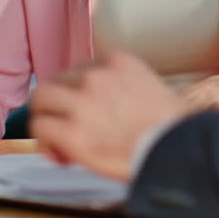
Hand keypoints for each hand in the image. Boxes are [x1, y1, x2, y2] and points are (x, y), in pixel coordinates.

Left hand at [30, 52, 191, 182]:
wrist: (178, 147)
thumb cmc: (172, 126)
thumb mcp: (149, 86)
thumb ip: (122, 85)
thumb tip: (104, 106)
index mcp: (116, 62)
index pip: (78, 70)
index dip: (75, 93)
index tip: (82, 111)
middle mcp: (96, 76)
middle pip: (54, 81)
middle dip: (55, 104)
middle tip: (64, 125)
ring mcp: (82, 102)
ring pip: (40, 100)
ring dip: (45, 119)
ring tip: (59, 141)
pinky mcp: (72, 131)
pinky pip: (40, 128)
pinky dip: (45, 143)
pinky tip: (63, 156)